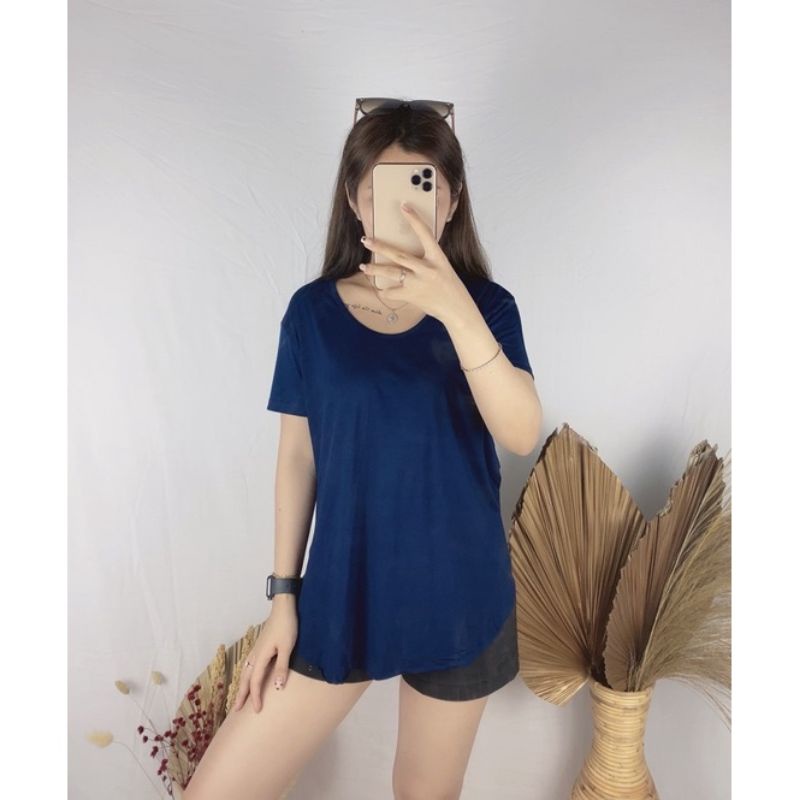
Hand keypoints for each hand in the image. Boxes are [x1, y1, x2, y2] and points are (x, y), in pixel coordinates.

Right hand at [232, 606, 297, 712]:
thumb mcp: (287, 647)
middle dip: (241, 694)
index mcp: (261, 656)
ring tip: (239, 697)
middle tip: (235, 710)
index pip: (256, 681)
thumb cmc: (287, 626)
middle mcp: (255, 654)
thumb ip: (282, 667)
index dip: (255, 697)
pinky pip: (248, 665)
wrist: (283, 607)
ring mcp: (256, 649)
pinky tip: (247, 676)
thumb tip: (277, 688)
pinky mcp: (259, 645)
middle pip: (245, 678)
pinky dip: (245, 675)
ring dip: (241, 685)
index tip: (256, 710)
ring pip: (245, 671)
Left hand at [360, 202, 473, 325]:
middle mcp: (427, 268)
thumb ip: (426, 260)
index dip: (414, 219)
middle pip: (399, 255)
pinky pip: (392, 292)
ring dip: (374, 270)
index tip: (404, 206)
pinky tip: (381, 290)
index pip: (425, 233)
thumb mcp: (442, 268)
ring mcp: (418, 283)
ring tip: (363, 267)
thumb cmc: (449, 287)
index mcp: (438, 257)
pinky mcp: (412, 296)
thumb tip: (405, 256)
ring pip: (391, 273)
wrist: (457, 310)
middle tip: (365, 240)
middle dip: (380, 247)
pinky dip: (385, 292)